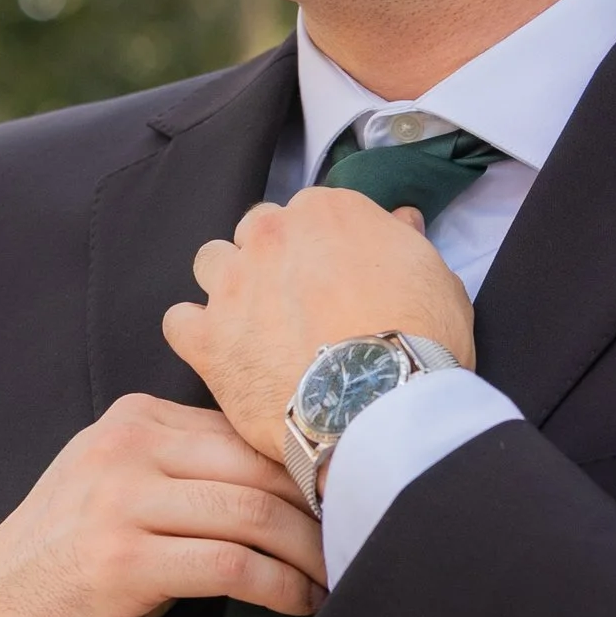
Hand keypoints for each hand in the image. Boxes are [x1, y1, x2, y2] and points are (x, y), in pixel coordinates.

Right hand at [0, 396, 325, 616]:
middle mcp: (128, 447)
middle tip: (358, 541)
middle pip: (259, 467)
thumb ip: (191, 472)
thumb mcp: (123, 490)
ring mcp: (121, 500)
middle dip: (321, 510)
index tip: (348, 502)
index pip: (246, 432)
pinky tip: (299, 603)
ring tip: (335, 577)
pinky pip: (230, 566)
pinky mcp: (123, 560)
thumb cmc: (70, 559)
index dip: (308, 470)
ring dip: (309, 553)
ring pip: (253, 513)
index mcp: (136, 419)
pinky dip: (279, 587)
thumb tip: (293, 486)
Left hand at [160, 185, 476, 463]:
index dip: (323, 246)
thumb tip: (402, 220)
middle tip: (297, 303)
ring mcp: (233, 285)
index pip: (311, 211)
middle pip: (257, 231)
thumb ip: (407, 242)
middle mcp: (272, 235)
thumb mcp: (437, 278)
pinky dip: (197, 335)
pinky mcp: (207, 339)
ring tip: (255, 324)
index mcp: (326, 211)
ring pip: (211, 263)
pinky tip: (223, 355)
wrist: (380, 405)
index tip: (334, 275)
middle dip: (272, 259)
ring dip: (228, 286)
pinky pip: (179, 321)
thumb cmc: (418, 341)